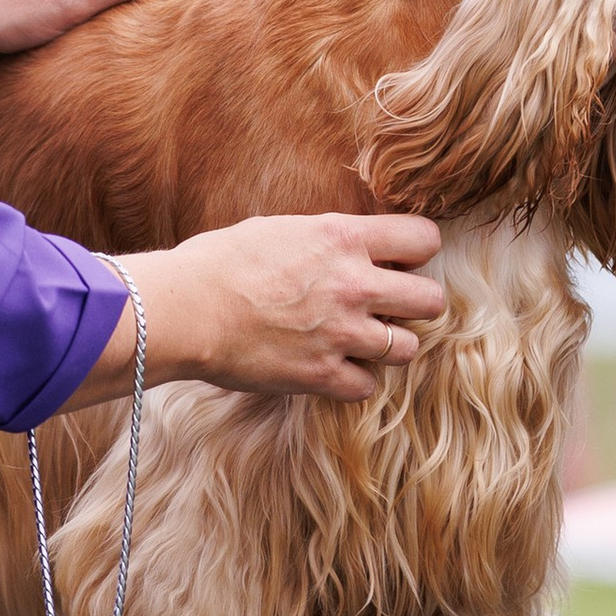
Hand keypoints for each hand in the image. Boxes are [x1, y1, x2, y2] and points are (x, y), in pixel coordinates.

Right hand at [86, 213, 445, 402]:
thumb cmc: (219, 263)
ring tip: (359, 341)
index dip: (416, 251)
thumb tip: (349, 245)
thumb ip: (327, 239)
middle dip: (414, 304)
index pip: (423, 238)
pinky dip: (353, 380)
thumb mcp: (280, 229)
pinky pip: (367, 386)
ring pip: (407, 348)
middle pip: (431, 300)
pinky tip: (331, 367)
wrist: (184, 310)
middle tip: (389, 308)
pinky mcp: (322, 375)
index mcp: (343, 238)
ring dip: (388, 346)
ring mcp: (341, 333)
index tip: (399, 260)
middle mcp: (354, 285)